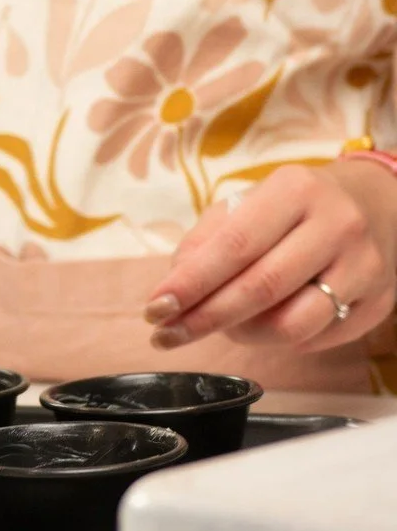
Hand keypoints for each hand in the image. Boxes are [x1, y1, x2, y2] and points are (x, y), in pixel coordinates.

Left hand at [144, 162, 396, 354]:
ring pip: (292, 324)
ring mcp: (363, 267)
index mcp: (294, 190)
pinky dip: (278, 340)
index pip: (235, 245)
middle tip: (167, 334)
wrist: (375, 206)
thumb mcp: (248, 202)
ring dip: (243, 335)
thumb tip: (175, 286)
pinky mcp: (377, 304)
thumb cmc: (295, 206)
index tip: (156, 308)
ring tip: (220, 327)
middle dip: (205, 318)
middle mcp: (335, 226)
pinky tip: (262, 325)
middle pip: (261, 288)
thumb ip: (207, 239)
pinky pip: (317, 338)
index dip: (192, 282)